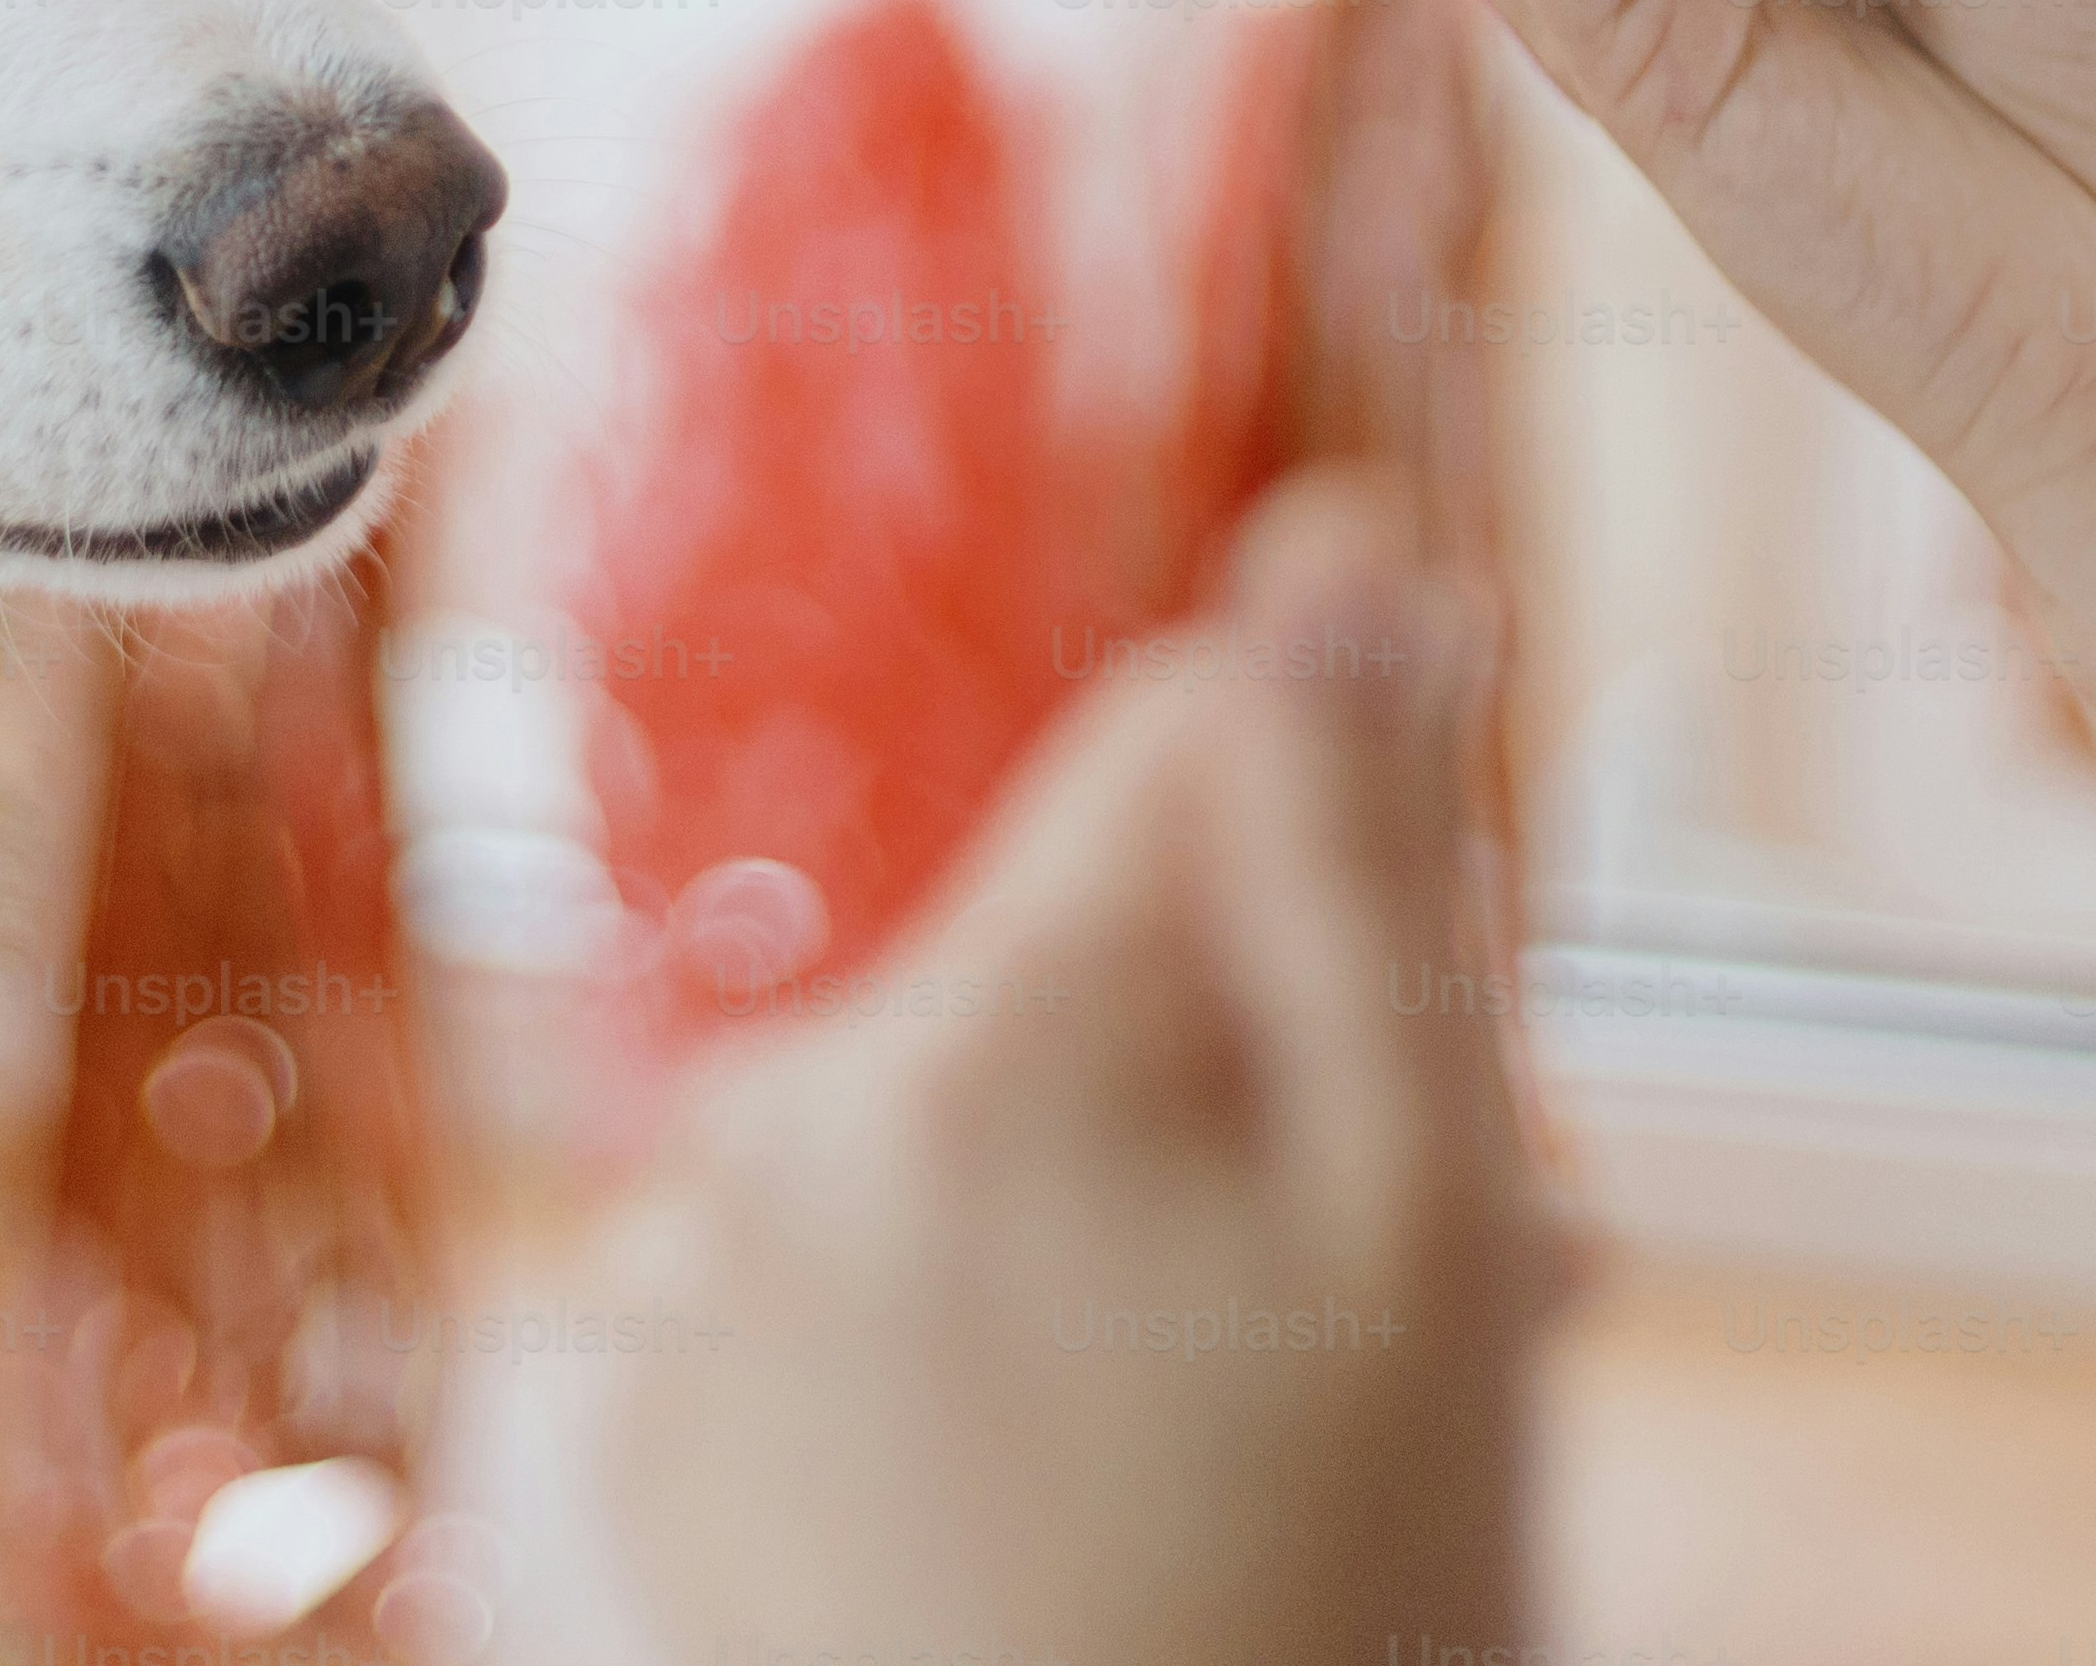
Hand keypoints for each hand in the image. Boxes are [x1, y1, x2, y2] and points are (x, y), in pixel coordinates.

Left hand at [599, 474, 1550, 1665]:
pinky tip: (1117, 1515)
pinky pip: (867, 1285)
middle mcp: (780, 1120)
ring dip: (1150, 1229)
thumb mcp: (1424, 1221)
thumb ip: (1359, 854)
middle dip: (1264, 1075)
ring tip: (1277, 1449)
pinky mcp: (660, 1448)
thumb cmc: (1344, 1608)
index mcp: (976, 1030)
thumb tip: (1341, 536)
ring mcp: (693, 1297)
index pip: (1197, 736)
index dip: (1358, 870)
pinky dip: (997, 1357)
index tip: (1435, 1080)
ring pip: (986, 1124)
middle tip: (1415, 1320)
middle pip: (1085, 946)